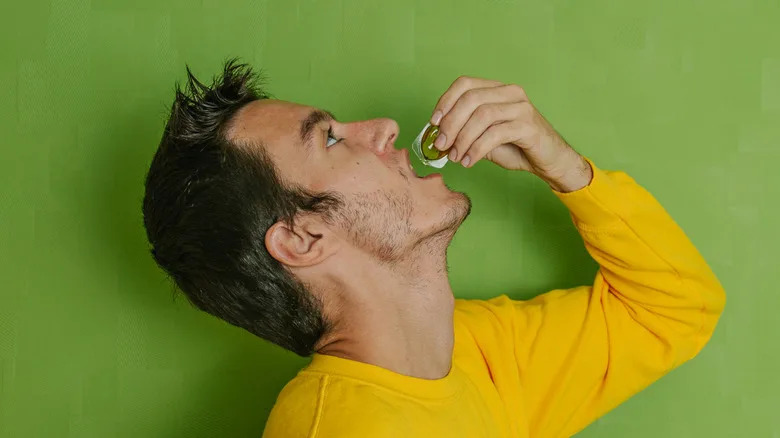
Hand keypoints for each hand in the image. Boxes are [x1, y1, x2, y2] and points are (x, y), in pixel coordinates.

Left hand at [430, 76, 591, 190]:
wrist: (548, 161)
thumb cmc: (516, 147)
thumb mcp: (483, 137)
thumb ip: (464, 132)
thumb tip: (436, 137)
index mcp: (497, 89)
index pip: (465, 84)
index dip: (445, 101)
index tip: (433, 123)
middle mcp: (510, 92)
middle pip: (471, 99)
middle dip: (450, 123)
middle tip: (440, 144)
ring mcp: (521, 107)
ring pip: (482, 115)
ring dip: (462, 138)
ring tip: (454, 156)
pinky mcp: (528, 126)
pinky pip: (495, 134)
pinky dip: (476, 149)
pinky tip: (469, 161)